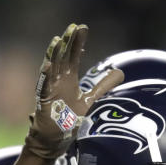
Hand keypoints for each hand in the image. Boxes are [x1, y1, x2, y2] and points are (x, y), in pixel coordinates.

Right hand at [24, 23, 123, 159]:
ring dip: (54, 54)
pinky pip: (44, 86)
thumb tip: (121, 72)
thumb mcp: (90, 99)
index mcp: (68, 77)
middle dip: (67, 43)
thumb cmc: (69, 117)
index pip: (73, 55)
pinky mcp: (44, 100)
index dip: (77, 42)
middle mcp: (58, 79)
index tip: (82, 28)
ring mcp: (50, 88)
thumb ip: (103, 85)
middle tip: (73, 27)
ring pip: (51, 67)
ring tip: (58, 41)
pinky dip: (46, 76)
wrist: (56, 137)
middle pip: (63, 57)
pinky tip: (48, 65)